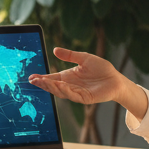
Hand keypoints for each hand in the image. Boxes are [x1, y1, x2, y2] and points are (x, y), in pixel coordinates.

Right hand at [29, 47, 145, 116]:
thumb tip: (55, 50)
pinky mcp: (84, 98)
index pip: (52, 78)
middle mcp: (70, 85)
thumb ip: (69, 55)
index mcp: (68, 77)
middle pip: (53, 86)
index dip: (42, 78)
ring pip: (60, 92)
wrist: (116, 79)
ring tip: (43, 82)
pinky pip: (72, 95)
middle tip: (33, 81)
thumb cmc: (102, 69)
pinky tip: (59, 86)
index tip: (32, 77)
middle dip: (43, 84)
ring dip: (51, 87)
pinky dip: (65, 91)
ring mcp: (76, 93)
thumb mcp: (84, 58)